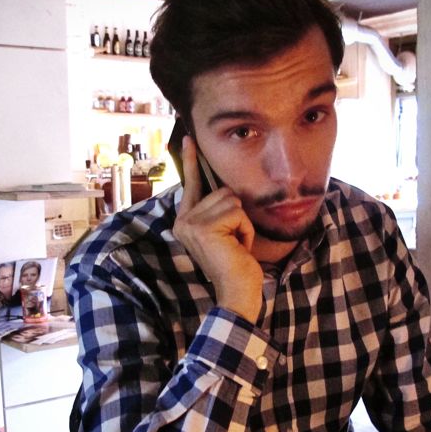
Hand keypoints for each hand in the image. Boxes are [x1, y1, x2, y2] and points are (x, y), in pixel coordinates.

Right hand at [172, 135, 262, 321]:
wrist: (236, 294)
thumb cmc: (236, 266)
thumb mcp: (226, 233)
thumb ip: (220, 211)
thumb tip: (228, 188)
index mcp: (186, 221)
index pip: (191, 185)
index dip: (192, 161)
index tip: (190, 137)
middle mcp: (183, 220)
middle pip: (223, 191)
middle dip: (238, 216)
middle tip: (233, 243)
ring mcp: (192, 223)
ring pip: (233, 200)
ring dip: (244, 224)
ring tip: (236, 246)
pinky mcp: (205, 227)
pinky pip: (239, 213)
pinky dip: (246, 231)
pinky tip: (238, 249)